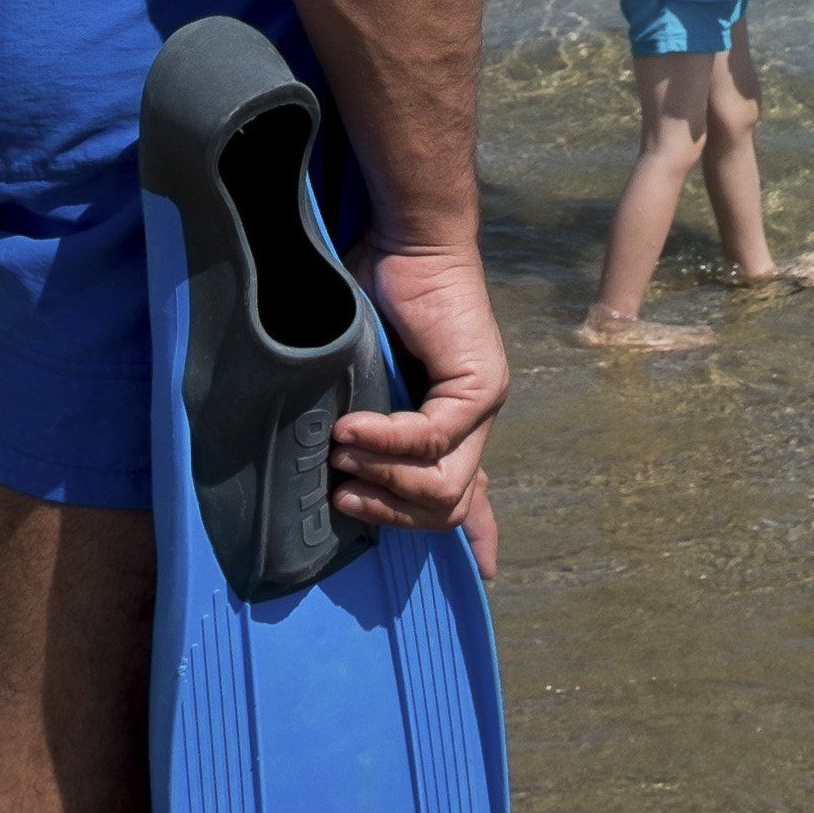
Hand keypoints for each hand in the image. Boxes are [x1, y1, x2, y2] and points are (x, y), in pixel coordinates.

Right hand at [336, 243, 506, 571]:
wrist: (407, 239)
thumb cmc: (376, 295)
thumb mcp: (363, 374)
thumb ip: (362, 423)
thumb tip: (329, 471)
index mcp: (453, 422)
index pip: (474, 494)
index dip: (479, 536)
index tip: (483, 573)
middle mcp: (477, 420)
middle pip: (447, 508)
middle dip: (390, 513)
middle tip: (343, 498)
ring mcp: (484, 404)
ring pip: (444, 486)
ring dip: (384, 481)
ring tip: (340, 460)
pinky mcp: (481, 384)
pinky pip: (432, 440)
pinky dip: (386, 443)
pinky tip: (349, 431)